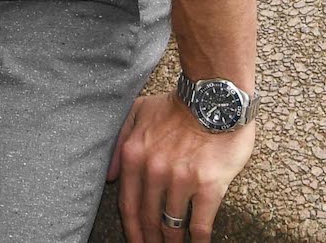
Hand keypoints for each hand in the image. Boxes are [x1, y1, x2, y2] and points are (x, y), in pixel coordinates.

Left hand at [105, 92, 255, 242]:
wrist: (216, 98)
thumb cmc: (178, 106)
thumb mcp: (138, 113)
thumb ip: (119, 141)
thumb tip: (110, 177)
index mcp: (134, 154)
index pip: (127, 203)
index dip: (131, 228)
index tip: (135, 241)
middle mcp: (154, 170)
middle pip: (147, 218)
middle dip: (149, 239)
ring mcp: (181, 180)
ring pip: (172, 224)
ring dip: (172, 241)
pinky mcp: (209, 186)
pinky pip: (200, 225)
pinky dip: (198, 241)